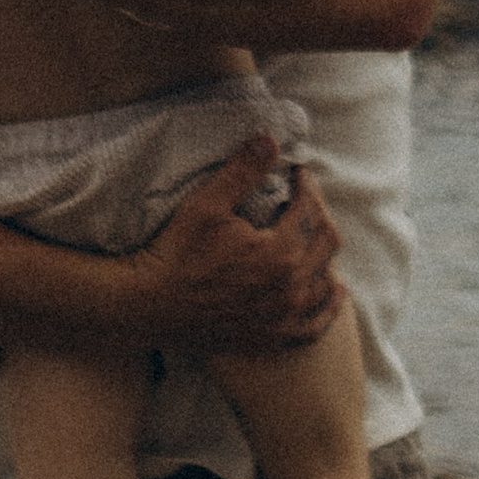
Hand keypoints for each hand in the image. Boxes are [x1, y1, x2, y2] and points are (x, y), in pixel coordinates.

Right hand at [125, 141, 342, 353]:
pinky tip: (328, 289)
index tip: (297, 173)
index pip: (311, 210)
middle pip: (327, 243)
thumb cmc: (175, 253)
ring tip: (312, 238)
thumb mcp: (206, 204)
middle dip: (319, 214)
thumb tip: (270, 139)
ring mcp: (283, 319)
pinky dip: (328, 306)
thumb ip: (242, 171)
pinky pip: (316, 326)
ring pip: (327, 283)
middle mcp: (290, 290)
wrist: (149, 306)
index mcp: (279, 254)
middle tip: (303, 200)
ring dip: (326, 256)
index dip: (307, 186)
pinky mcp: (272, 339)